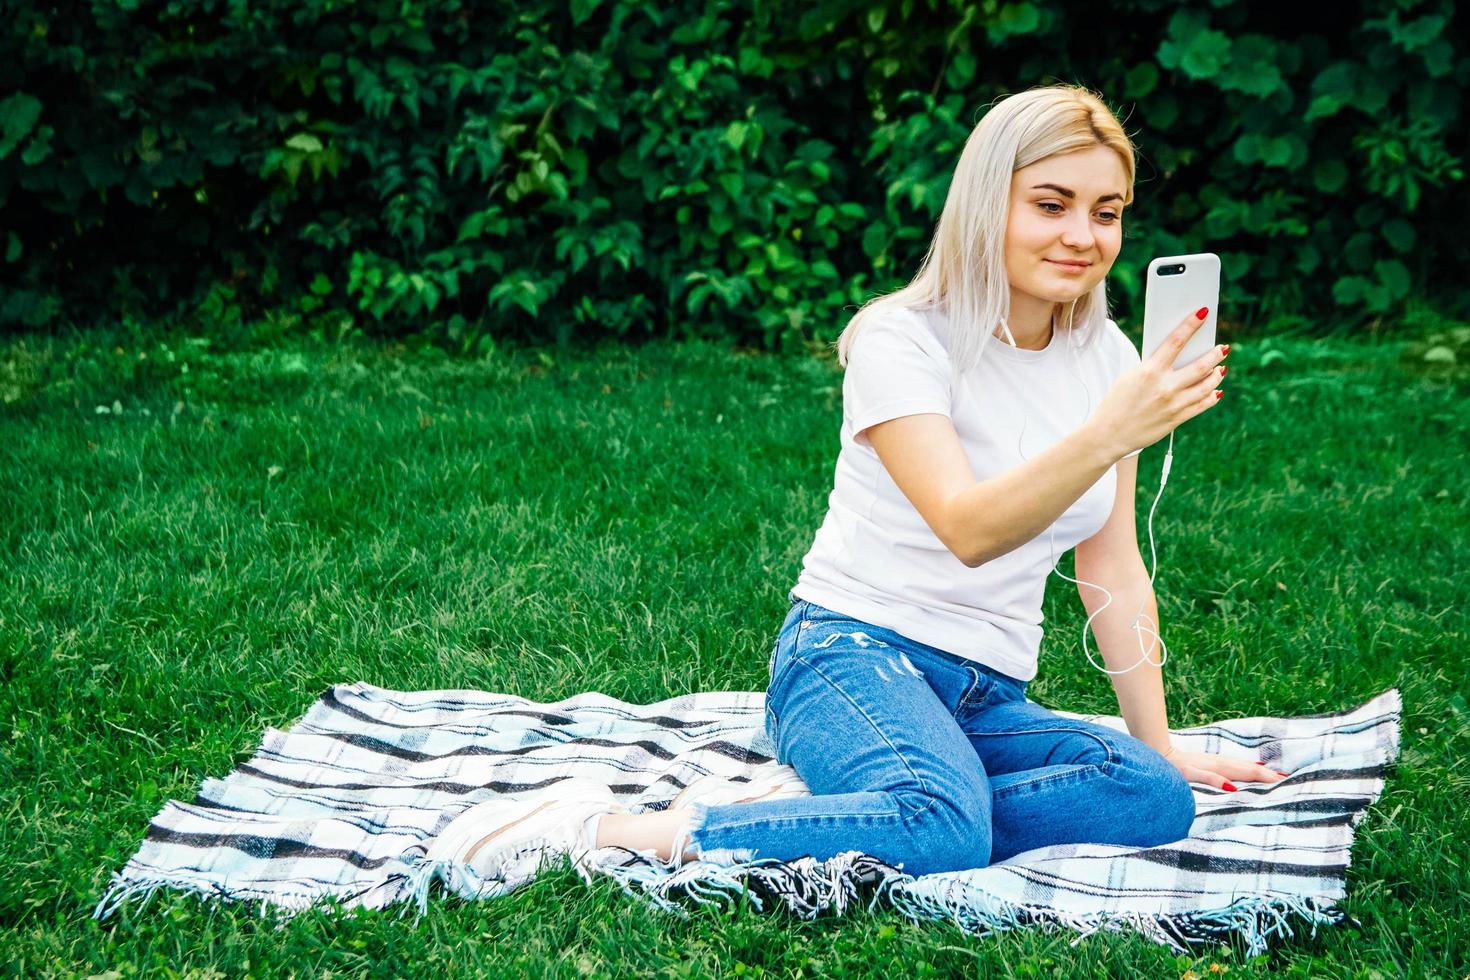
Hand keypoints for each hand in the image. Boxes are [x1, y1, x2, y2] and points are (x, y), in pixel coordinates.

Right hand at [1089, 306, 1227, 457]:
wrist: (1109, 435)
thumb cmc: (1116, 403)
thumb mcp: (1130, 377)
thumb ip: (1153, 367)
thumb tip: (1175, 357)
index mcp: (1149, 372)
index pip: (1176, 341)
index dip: (1191, 325)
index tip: (1203, 313)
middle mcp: (1165, 387)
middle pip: (1200, 365)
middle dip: (1215, 354)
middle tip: (1223, 347)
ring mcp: (1173, 404)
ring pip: (1206, 386)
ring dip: (1217, 374)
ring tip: (1221, 368)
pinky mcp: (1176, 419)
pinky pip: (1202, 405)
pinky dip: (1212, 396)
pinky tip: (1216, 390)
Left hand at [1160, 743, 1288, 791]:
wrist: (1159, 753)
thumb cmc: (1174, 768)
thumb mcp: (1189, 775)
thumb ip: (1210, 780)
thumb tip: (1233, 788)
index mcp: (1221, 767)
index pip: (1250, 773)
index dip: (1267, 779)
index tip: (1285, 784)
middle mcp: (1222, 762)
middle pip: (1251, 769)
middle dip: (1270, 776)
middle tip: (1290, 782)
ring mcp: (1218, 761)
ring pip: (1245, 766)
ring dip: (1262, 772)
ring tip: (1279, 777)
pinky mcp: (1213, 762)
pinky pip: (1237, 766)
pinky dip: (1249, 768)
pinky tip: (1254, 768)